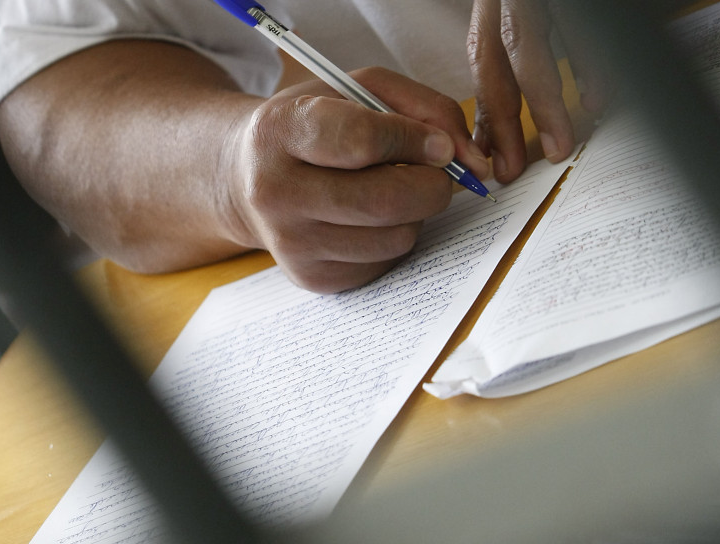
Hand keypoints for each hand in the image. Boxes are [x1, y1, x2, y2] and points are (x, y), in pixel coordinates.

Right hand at [227, 67, 489, 292]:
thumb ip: (424, 108)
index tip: (440, 144)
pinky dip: (396, 236)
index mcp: (279, 132)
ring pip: (395, 237)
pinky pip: (385, 262)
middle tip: (439, 173)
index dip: (414, 141)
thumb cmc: (314, 125)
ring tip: (393, 190)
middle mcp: (275, 192)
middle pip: (384, 201)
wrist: (245, 177)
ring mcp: (291, 243)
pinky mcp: (311, 277)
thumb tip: (474, 162)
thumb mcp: (357, 90)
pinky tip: (371, 217)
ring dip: (415, 213)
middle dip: (432, 185)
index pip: (360, 141)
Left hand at [467, 0, 610, 181]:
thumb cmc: (551, 2)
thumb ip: (515, 63)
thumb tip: (499, 129)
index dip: (485, 115)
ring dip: (546, 103)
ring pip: (530, 45)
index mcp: (499, 3)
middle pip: (497, 59)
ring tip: (562, 144)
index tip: (489, 161)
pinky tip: (595, 97)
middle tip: (512, 169)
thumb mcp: (529, 18)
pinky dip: (589, 65)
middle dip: (505, 121)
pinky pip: (582, 28)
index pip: (483, 63)